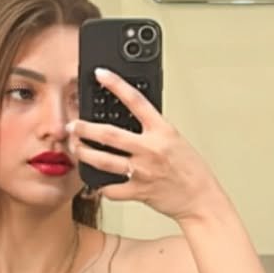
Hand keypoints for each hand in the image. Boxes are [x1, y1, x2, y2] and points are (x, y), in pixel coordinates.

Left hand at [67, 68, 222, 220]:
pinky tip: (95, 181)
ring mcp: (143, 170)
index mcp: (162, 131)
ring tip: (75, 148)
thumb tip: (132, 120)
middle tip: (73, 125)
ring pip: (104, 160)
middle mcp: (151, 149)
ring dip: (85, 153)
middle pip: (109, 134)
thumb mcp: (174, 140)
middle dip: (85, 128)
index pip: (136, 100)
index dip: (116, 84)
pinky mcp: (138, 191)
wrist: (200, 198)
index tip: (100, 74)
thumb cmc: (190, 169)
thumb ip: (153, 130)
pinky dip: (101, 186)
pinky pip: (111, 189)